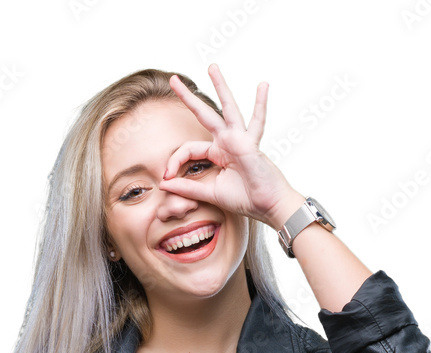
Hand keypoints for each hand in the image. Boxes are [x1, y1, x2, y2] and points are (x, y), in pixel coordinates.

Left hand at [159, 63, 300, 229]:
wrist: (267, 206)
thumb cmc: (244, 199)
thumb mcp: (209, 193)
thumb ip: (187, 187)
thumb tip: (163, 183)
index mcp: (217, 153)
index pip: (189, 149)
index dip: (174, 160)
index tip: (166, 176)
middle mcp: (227, 142)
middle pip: (204, 115)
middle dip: (188, 98)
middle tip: (173, 79)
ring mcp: (240, 140)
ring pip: (228, 108)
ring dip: (220, 87)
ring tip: (212, 67)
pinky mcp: (251, 144)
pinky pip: (257, 122)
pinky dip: (260, 105)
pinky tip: (263, 85)